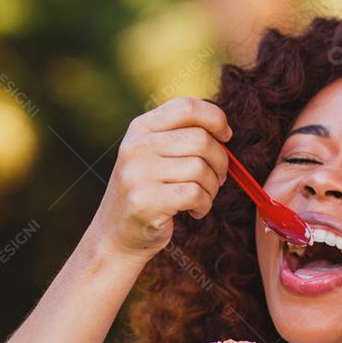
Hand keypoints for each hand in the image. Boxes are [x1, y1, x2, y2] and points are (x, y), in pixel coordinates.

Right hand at [88, 97, 231, 263]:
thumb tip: (224, 132)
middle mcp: (136, 146)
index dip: (215, 118)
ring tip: (202, 198)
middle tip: (219, 178)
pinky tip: (195, 211)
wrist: (115, 235)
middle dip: (220, 161)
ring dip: (212, 187)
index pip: (186, 107)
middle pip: (201, 139)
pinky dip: (205, 204)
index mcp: (140, 128)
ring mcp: (139, 173)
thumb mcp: (155, 156)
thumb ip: (181, 137)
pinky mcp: (147, 201)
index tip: (226, 136)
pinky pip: (196, 193)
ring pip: (201, 168)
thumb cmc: (147, 193)